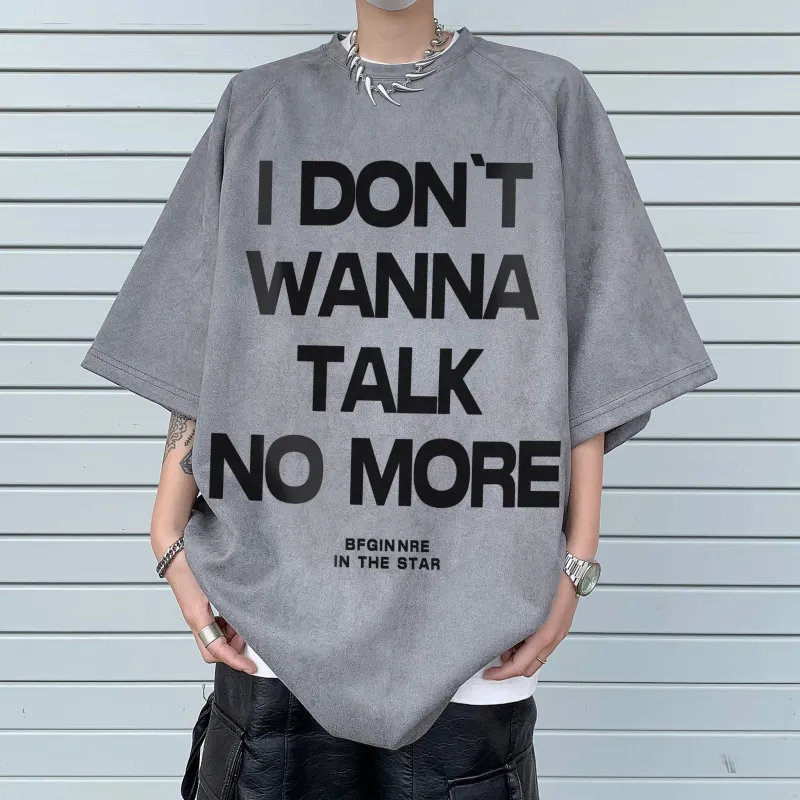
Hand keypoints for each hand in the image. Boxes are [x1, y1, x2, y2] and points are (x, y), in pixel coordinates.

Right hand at [165, 550, 257, 673]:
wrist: (172, 547)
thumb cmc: (190, 559)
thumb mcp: (215, 580)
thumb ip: (231, 598)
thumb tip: (252, 612)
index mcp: (197, 615)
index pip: (216, 650)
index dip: (235, 661)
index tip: (251, 667)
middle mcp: (194, 619)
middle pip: (213, 651)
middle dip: (233, 650)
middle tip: (251, 636)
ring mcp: (195, 614)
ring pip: (213, 639)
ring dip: (231, 637)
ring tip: (245, 621)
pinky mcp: (197, 607)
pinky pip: (213, 626)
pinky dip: (226, 626)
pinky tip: (235, 611)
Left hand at [482, 570, 578, 679]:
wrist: (572, 570)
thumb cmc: (549, 581)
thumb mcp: (525, 605)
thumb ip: (513, 624)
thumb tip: (501, 640)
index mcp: (543, 636)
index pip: (519, 666)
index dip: (501, 674)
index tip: (487, 674)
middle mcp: (553, 639)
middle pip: (528, 668)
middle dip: (509, 668)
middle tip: (493, 657)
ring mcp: (558, 634)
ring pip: (536, 659)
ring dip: (519, 658)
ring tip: (505, 642)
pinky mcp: (560, 628)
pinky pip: (542, 647)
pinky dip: (529, 648)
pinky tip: (519, 634)